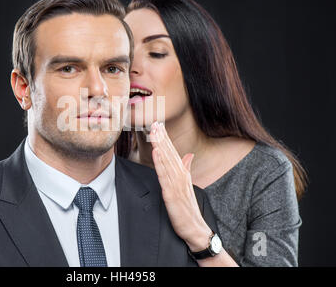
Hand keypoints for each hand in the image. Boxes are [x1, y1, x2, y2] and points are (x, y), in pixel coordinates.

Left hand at [150, 121, 211, 251]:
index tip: (159, 124)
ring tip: (154, 132)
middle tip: (155, 121)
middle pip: (169, 152)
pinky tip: (156, 152)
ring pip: (166, 161)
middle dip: (162, 137)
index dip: (165, 137)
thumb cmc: (188, 207)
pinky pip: (164, 176)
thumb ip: (186, 168)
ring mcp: (176, 184)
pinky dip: (160, 163)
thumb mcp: (187, 185)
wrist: (194, 227)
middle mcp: (180, 175)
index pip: (173, 151)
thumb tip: (189, 155)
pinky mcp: (171, 193)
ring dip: (160, 145)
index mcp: (182, 172)